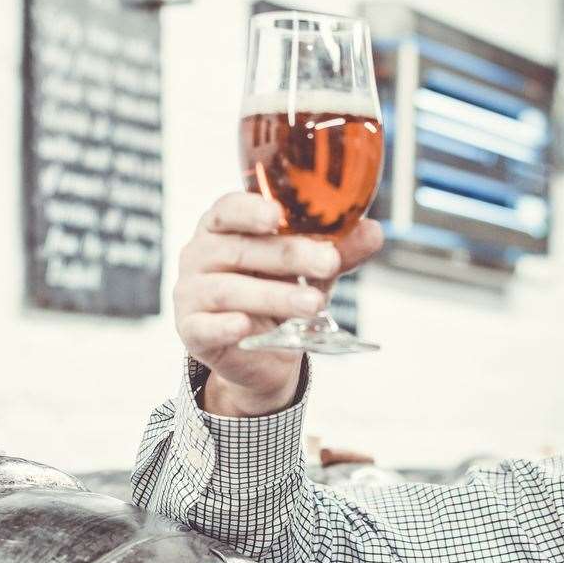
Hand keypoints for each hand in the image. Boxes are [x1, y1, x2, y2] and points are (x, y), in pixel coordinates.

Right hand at [174, 192, 385, 414]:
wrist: (261, 353)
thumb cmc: (278, 293)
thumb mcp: (312, 271)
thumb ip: (338, 251)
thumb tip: (373, 231)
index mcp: (224, 226)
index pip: (229, 209)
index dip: (251, 209)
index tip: (277, 216)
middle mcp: (201, 254)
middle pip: (240, 249)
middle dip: (288, 256)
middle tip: (328, 262)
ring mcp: (191, 291)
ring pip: (229, 290)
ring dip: (273, 295)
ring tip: (314, 304)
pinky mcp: (191, 329)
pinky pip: (203, 326)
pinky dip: (224, 326)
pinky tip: (244, 326)